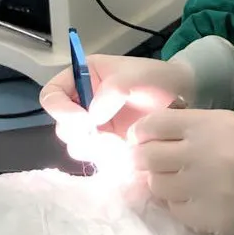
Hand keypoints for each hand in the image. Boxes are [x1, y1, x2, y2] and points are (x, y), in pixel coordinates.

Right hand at [40, 55, 194, 161]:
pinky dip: (103, 159)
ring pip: (75, 145)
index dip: (60, 110)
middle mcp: (83, 102)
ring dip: (91, 149)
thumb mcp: (135, 76)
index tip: (83, 121)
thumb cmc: (156, 78)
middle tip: (101, 137)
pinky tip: (121, 153)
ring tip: (116, 144)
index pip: (52, 95)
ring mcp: (94, 125)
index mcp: (83, 77)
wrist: (181, 96)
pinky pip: (94, 157)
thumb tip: (92, 116)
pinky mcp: (107, 144)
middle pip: (62, 125)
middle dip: (78, 134)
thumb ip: (112, 91)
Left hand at [130, 109, 233, 234]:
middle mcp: (202, 154)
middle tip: (149, 161)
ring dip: (162, 182)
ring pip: (157, 187)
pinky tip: (196, 198)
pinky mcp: (207, 219)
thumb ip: (191, 126)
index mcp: (209, 125)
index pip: (154, 124)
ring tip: (179, 180)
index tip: (140, 137)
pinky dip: (179, 205)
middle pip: (146, 157)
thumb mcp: (229, 123)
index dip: (141, 131)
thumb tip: (149, 134)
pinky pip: (175, 211)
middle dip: (142, 159)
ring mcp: (203, 189)